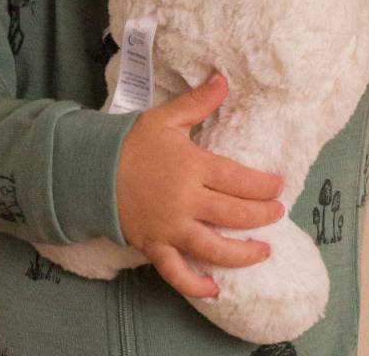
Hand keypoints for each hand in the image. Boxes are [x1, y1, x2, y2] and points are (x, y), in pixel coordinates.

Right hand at [115, 71, 284, 297]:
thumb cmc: (132, 141)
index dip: (263, 186)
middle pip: (234, 214)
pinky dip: (195, 285)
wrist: (90, 169)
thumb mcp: (166, 117)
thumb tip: (224, 78)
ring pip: (214, 247)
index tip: (279, 186)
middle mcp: (186, 201)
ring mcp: (170, 228)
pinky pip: (177, 272)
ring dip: (243, 253)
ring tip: (264, 251)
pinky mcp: (154, 246)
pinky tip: (215, 290)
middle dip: (262, 215)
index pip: (239, 180)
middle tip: (278, 213)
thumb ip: (198, 101)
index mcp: (193, 167)